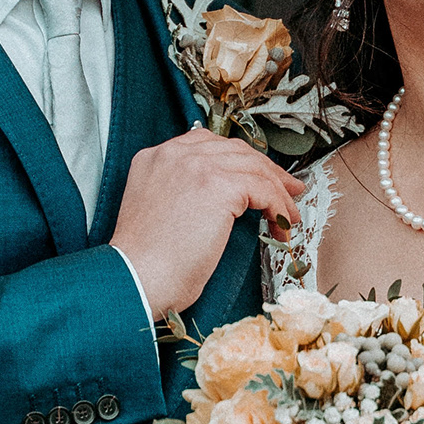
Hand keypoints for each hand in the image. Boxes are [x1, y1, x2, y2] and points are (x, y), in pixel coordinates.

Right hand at [112, 128, 304, 316]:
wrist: (135, 278)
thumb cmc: (145, 263)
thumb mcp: (158, 211)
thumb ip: (183, 192)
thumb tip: (226, 200)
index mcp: (156, 158)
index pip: (209, 145)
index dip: (241, 161)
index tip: (259, 177)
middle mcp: (174, 154)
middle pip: (236, 150)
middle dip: (267, 170)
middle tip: (288, 190)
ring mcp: (196, 166)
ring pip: (254, 168)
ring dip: (278, 193)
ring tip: (288, 215)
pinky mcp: (218, 185)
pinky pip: (263, 189)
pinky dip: (278, 207)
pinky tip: (280, 225)